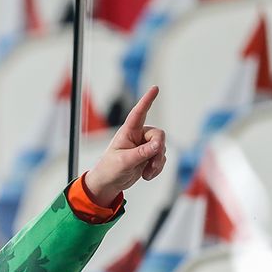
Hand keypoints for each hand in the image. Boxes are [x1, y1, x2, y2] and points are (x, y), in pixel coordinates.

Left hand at [85, 86, 167, 205]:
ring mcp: (145, 146)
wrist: (109, 183)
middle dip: (158, 150)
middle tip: (152, 164)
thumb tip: (159, 145)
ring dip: (157, 163)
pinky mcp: (149, 156)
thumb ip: (142, 153)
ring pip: (162, 148)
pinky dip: (157, 169)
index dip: (147, 100)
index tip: (155, 88)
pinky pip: (162, 159)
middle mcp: (138, 136)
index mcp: (128, 132)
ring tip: (145, 172)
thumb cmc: (110, 169)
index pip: (138, 113)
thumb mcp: (124, 162)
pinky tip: (146, 175)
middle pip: (158, 135)